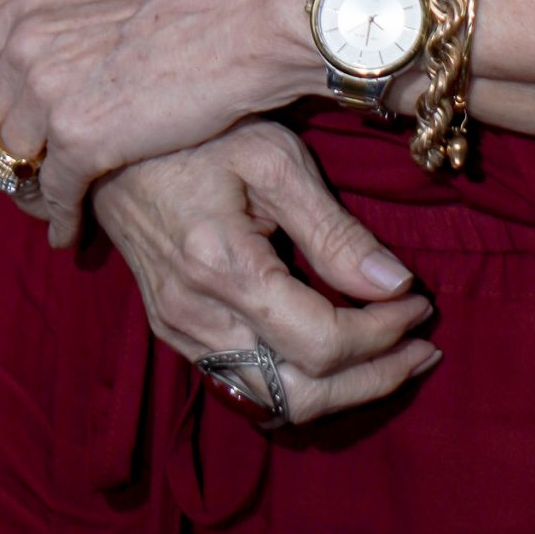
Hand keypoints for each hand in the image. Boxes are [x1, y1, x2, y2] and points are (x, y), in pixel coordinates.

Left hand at [0, 0, 359, 245]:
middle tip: (17, 171)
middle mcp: (27, 46)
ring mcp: (49, 95)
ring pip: (10, 162)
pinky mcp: (82, 141)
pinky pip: (54, 195)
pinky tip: (72, 231)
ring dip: (26, 190)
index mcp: (34, 4)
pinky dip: (61, 219)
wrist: (248, 17)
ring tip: (45, 204)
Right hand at [91, 119, 440, 424]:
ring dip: (341, 390)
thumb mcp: (274, 159)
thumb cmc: (201, 131)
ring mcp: (180, 331)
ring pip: (273, 402)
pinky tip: (336, 351)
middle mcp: (196, 318)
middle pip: (301, 396)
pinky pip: (245, 384)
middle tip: (424, 349)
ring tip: (394, 355)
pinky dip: (301, 381)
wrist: (110, 138)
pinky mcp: (174, 330)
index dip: (383, 336)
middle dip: (373, 380)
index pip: (322, 343)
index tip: (422, 304)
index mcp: (223, 269)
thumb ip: (334, 231)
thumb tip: (396, 286)